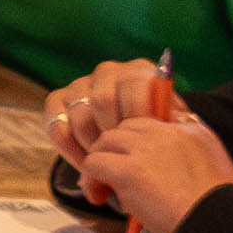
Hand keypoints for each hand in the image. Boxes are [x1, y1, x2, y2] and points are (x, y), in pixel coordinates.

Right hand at [45, 57, 182, 161]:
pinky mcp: (57, 100)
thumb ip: (173, 122)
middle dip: (112, 135)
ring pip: (80, 116)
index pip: (132, 84)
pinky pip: (57, 126)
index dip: (135, 117)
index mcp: (138, 70)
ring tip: (106, 162)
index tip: (141, 142)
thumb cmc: (153, 131)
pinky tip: (85, 163)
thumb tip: (174, 121)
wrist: (130, 135)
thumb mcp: (170, 125)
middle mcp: (107, 72)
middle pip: (102, 100)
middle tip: (122, 156)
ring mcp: (80, 84)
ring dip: (92, 145)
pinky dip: (70, 149)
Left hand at [71, 101, 232, 232]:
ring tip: (104, 189)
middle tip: (113, 178)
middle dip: (115, 151)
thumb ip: (188, 160)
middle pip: (125, 128)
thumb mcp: (214, 171)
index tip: (136, 165)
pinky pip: (93, 163)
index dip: (137, 144)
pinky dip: (90, 181)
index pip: (152, 122)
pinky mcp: (130, 170)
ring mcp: (149, 148)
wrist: (221, 227)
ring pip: (105, 141)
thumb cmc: (218, 212)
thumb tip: (162, 171)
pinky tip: (100, 197)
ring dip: (99, 164)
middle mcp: (171, 132)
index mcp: (195, 131)